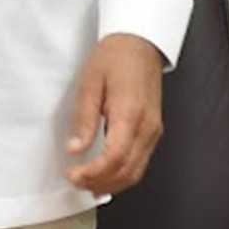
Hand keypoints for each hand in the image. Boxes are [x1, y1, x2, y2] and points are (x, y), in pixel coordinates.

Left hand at [65, 32, 164, 194]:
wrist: (139, 44)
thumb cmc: (114, 58)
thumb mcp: (89, 83)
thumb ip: (83, 119)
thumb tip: (75, 148)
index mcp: (130, 114)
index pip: (114, 157)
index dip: (94, 172)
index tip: (74, 174)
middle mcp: (147, 127)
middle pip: (127, 170)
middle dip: (101, 182)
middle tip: (76, 182)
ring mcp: (154, 130)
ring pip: (137, 171)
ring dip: (113, 183)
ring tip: (88, 184)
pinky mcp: (154, 130)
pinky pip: (142, 161)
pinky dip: (124, 174)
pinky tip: (108, 176)